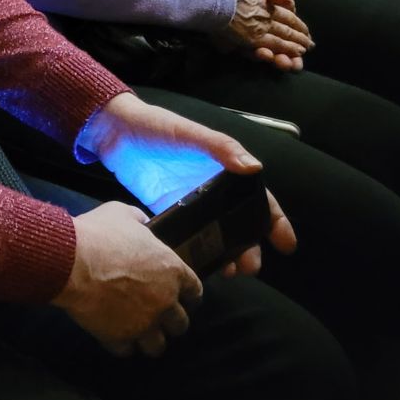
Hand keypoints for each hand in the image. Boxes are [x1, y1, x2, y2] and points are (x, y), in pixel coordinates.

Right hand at [55, 201, 201, 357]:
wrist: (71, 261)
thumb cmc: (100, 234)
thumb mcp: (123, 214)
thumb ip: (140, 221)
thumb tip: (144, 223)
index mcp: (172, 271)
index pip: (195, 290)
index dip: (187, 293)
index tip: (179, 294)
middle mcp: (165, 302)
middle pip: (181, 324)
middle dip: (170, 320)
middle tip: (156, 314)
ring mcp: (143, 323)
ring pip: (158, 346)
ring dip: (149, 339)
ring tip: (138, 333)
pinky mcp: (119, 337)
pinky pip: (127, 351)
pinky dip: (121, 344)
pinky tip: (114, 335)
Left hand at [75, 90, 298, 285]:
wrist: (114, 132)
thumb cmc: (157, 127)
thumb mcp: (189, 134)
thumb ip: (220, 148)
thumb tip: (255, 168)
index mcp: (225, 170)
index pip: (258, 198)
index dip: (274, 221)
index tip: (286, 245)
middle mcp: (213, 191)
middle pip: (240, 225)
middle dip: (249, 248)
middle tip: (249, 269)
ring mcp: (191, 204)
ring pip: (216, 235)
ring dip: (225, 254)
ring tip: (226, 272)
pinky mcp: (168, 213)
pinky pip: (188, 237)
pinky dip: (195, 252)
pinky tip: (196, 266)